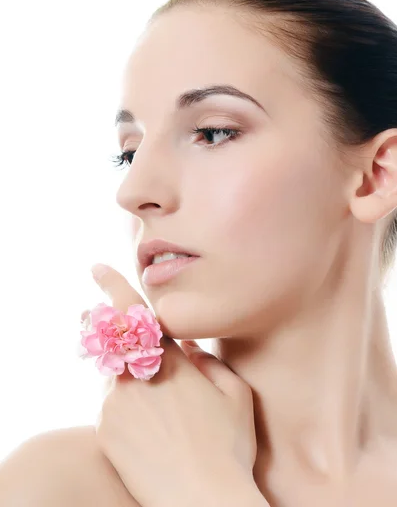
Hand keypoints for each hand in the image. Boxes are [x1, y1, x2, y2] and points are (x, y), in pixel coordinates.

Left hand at [89, 263, 258, 506]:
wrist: (202, 499)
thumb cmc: (228, 446)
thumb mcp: (236, 395)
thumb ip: (210, 363)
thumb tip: (189, 349)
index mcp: (170, 359)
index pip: (133, 311)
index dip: (112, 285)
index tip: (97, 268)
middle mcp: (136, 375)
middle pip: (112, 339)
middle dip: (105, 326)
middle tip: (102, 321)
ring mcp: (116, 402)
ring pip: (114, 375)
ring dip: (127, 376)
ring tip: (157, 406)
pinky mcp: (105, 429)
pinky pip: (111, 404)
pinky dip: (124, 404)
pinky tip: (150, 429)